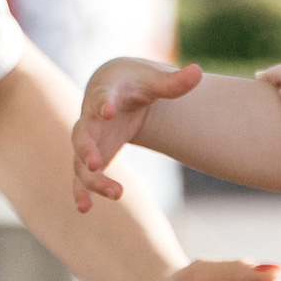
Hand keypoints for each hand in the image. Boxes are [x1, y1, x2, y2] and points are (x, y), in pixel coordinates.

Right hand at [73, 57, 203, 211]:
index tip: (107, 110)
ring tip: (117, 193)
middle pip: (82, 134)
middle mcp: (90, 119)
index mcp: (104, 94)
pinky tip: (85, 208)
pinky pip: (82, 177)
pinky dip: (82, 191)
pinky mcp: (92, 159)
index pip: (101, 98)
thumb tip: (198, 71)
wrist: (114, 90)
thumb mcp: (153, 80)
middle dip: (86, 148)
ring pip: (82, 162)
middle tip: (96, 162)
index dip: (103, 103)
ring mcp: (89, 141)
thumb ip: (173, 82)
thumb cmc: (135, 83)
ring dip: (93, 179)